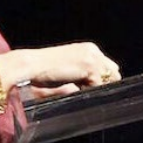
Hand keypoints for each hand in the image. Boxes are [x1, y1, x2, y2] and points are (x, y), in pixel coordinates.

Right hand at [0, 42, 120, 92]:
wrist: (29, 66)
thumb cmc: (41, 72)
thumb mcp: (65, 73)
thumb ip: (80, 79)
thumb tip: (89, 89)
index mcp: (87, 49)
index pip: (108, 67)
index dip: (102, 81)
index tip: (92, 91)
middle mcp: (92, 50)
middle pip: (113, 73)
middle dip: (103, 85)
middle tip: (85, 92)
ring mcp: (92, 57)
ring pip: (109, 80)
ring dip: (96, 89)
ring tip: (78, 90)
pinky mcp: (89, 67)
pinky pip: (100, 86)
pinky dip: (90, 92)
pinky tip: (75, 89)